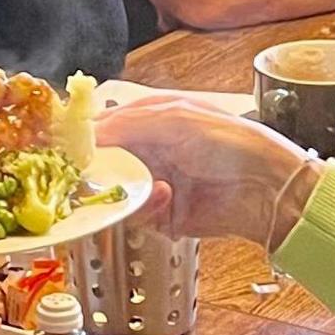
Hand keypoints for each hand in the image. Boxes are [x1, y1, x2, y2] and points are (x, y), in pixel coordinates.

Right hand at [95, 97, 320, 253]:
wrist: (270, 189)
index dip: (83, 138)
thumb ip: (129, 122)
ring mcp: (154, 184)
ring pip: (114, 194)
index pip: (102, 127)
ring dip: (125, 191)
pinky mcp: (163, 216)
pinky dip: (146, 209)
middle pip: (101, 165)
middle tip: (89, 177)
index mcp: (149, 119)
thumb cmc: (232, 141)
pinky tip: (166, 198)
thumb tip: (88, 132)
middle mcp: (147, 151)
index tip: (64, 150)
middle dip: (96, 172)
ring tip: (151, 184)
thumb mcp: (177, 117)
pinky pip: (136, 217)